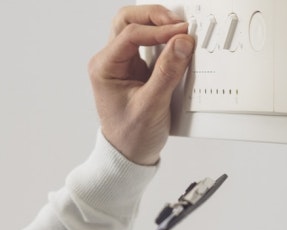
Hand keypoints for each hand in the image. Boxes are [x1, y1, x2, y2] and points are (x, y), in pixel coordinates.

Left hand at [90, 5, 194, 165]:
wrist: (128, 155)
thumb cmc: (131, 136)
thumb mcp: (151, 106)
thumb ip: (167, 72)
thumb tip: (182, 43)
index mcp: (104, 67)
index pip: (130, 34)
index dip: (159, 30)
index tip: (182, 33)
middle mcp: (111, 61)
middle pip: (128, 20)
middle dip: (154, 16)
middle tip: (178, 24)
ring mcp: (123, 63)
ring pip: (136, 27)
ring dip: (158, 24)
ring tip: (179, 30)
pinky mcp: (137, 68)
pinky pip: (148, 43)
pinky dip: (163, 38)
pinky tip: (177, 43)